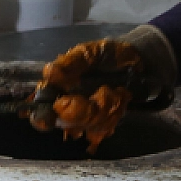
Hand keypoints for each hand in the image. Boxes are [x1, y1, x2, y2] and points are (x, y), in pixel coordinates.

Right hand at [28, 39, 148, 139]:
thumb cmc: (108, 54)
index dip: (42, 116)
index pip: (42, 107)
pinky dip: (114, 112)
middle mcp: (69, 104)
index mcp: (60, 86)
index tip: (48, 119)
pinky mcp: (104, 121)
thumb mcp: (89, 53)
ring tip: (114, 91)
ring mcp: (87, 115)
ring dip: (104, 109)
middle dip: (83, 111)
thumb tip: (49, 73)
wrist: (138, 61)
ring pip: (86, 126)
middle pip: (65, 122)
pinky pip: (104, 128)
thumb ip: (70, 63)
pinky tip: (119, 98)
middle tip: (101, 93)